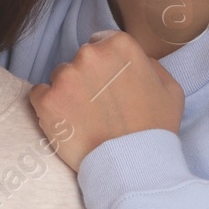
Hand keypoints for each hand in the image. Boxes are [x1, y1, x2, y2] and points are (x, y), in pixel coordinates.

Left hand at [28, 29, 184, 171]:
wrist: (133, 166)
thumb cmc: (155, 128)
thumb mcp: (169, 88)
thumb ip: (149, 64)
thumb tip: (136, 60)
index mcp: (120, 45)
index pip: (102, 43)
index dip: (106, 66)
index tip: (109, 85)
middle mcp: (90, 54)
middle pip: (80, 60)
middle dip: (87, 78)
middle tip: (99, 105)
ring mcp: (65, 77)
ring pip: (59, 77)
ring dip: (68, 92)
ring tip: (84, 118)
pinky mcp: (47, 101)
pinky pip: (38, 95)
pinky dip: (48, 107)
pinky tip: (66, 122)